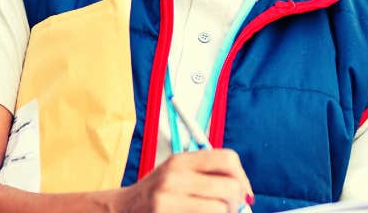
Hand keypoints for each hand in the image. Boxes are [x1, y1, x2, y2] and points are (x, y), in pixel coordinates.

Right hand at [112, 149, 254, 211]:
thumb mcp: (176, 175)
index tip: (242, 193)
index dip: (242, 178)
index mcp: (179, 161)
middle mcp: (173, 178)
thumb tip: (245, 192)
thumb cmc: (157, 195)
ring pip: (221, 210)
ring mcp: (168, 201)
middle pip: (230, 188)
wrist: (122, 210)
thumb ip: (207, 176)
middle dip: (236, 203)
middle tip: (228, 210)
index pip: (227, 160)